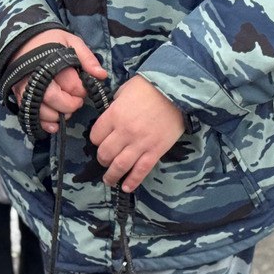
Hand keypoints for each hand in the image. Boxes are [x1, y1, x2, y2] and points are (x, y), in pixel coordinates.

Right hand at [7, 29, 107, 133]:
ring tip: (65, 108)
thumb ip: (87, 58)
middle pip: (57, 101)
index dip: (81, 91)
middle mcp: (38, 78)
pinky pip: (33, 116)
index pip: (73, 86)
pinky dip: (45, 124)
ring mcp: (27, 89)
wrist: (22, 40)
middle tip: (76, 101)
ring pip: (44, 112)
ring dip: (59, 115)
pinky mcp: (20, 98)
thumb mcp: (71, 42)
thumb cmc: (50, 40)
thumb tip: (102, 75)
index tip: (82, 88)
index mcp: (53, 63)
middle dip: (71, 105)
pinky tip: (54, 124)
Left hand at [88, 75, 182, 192]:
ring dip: (112, 176)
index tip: (101, 141)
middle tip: (105, 160)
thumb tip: (112, 115)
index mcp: (114, 115)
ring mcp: (140, 144)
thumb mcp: (125, 90)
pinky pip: (140, 171)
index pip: (96, 136)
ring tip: (109, 180)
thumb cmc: (150, 86)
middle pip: (105, 154)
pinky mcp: (155, 151)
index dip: (97, 140)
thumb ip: (116, 105)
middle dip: (102, 159)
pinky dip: (132, 181)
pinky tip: (126, 188)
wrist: (177, 90)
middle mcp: (124, 132)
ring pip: (119, 166)